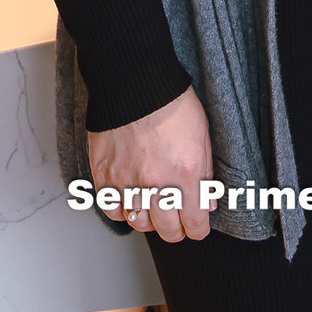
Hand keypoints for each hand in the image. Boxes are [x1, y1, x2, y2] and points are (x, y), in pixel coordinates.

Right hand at [88, 84, 214, 242]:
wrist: (134, 81)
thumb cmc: (171, 101)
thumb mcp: (202, 134)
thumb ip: (205, 172)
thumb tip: (206, 202)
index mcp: (185, 174)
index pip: (195, 224)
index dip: (198, 229)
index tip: (197, 226)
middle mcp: (156, 184)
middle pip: (167, 231)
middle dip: (176, 228)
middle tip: (177, 218)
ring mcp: (128, 182)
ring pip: (140, 224)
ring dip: (150, 219)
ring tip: (154, 205)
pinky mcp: (105, 176)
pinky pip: (113, 210)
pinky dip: (122, 209)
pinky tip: (130, 198)